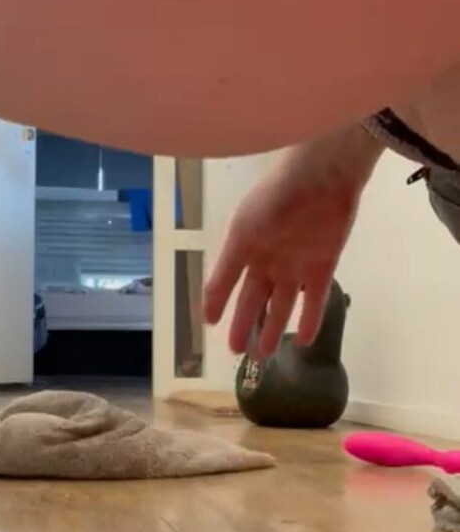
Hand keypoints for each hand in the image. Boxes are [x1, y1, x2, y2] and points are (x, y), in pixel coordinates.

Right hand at [203, 128, 382, 357]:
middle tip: (237, 352)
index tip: (210, 325)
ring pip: (281, 305)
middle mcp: (268, 261)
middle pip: (253, 300)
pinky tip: (304, 340)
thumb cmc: (272, 201)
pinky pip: (315, 300)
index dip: (218, 304)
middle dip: (244, 325)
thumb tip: (208, 315)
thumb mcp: (239, 238)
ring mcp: (295, 265)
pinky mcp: (323, 267)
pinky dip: (310, 320)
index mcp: (244, 249)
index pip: (226, 284)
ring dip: (273, 330)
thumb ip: (223, 276)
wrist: (320, 178)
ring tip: (265, 354)